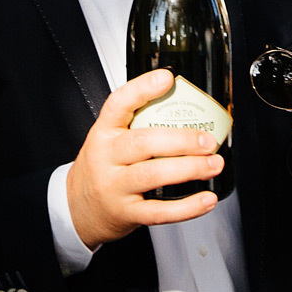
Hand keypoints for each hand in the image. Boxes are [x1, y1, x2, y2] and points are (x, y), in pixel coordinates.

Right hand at [66, 69, 225, 249]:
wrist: (77, 208)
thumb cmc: (101, 168)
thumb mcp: (108, 140)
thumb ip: (136, 124)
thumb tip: (184, 104)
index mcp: (104, 132)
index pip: (118, 104)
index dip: (142, 89)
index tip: (167, 78)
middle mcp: (107, 157)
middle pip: (143, 143)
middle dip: (181, 139)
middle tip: (208, 140)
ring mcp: (114, 186)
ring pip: (152, 175)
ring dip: (189, 169)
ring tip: (214, 164)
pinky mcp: (126, 213)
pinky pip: (159, 211)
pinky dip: (187, 207)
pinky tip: (207, 199)